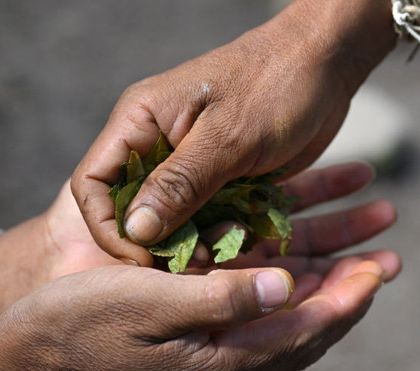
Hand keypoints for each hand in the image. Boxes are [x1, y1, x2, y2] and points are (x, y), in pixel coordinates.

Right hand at [0, 258, 386, 370]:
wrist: (28, 361)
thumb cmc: (79, 322)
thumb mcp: (147, 301)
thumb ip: (219, 297)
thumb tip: (285, 288)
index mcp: (214, 367)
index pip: (300, 335)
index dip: (345, 300)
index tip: (379, 269)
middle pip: (301, 338)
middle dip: (345, 299)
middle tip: (384, 262)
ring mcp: (205, 370)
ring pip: (281, 333)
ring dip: (319, 299)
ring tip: (354, 264)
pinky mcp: (189, 357)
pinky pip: (252, 330)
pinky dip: (280, 303)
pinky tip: (290, 277)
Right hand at [71, 0, 396, 264]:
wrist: (326, 64)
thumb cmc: (275, 85)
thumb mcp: (228, 137)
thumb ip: (179, 184)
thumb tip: (135, 230)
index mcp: (139, 121)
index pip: (92, 182)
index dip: (108, 226)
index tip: (143, 257)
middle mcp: (154, 143)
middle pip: (129, 208)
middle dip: (156, 241)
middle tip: (195, 258)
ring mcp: (185, 162)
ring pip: (169, 219)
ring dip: (194, 240)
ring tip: (230, 243)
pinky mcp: (215, 176)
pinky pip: (203, 216)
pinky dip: (221, 231)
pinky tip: (246, 236)